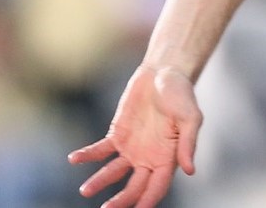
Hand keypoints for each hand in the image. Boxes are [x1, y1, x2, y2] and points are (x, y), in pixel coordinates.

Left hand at [69, 65, 201, 207]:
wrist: (163, 71)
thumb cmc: (182, 94)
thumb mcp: (191, 117)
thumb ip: (189, 144)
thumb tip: (190, 171)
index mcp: (168, 158)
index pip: (157, 187)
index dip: (147, 201)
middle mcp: (148, 158)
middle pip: (134, 186)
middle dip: (122, 200)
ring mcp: (131, 148)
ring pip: (113, 172)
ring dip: (100, 181)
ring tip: (85, 190)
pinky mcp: (117, 134)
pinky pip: (101, 149)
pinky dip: (87, 155)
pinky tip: (74, 159)